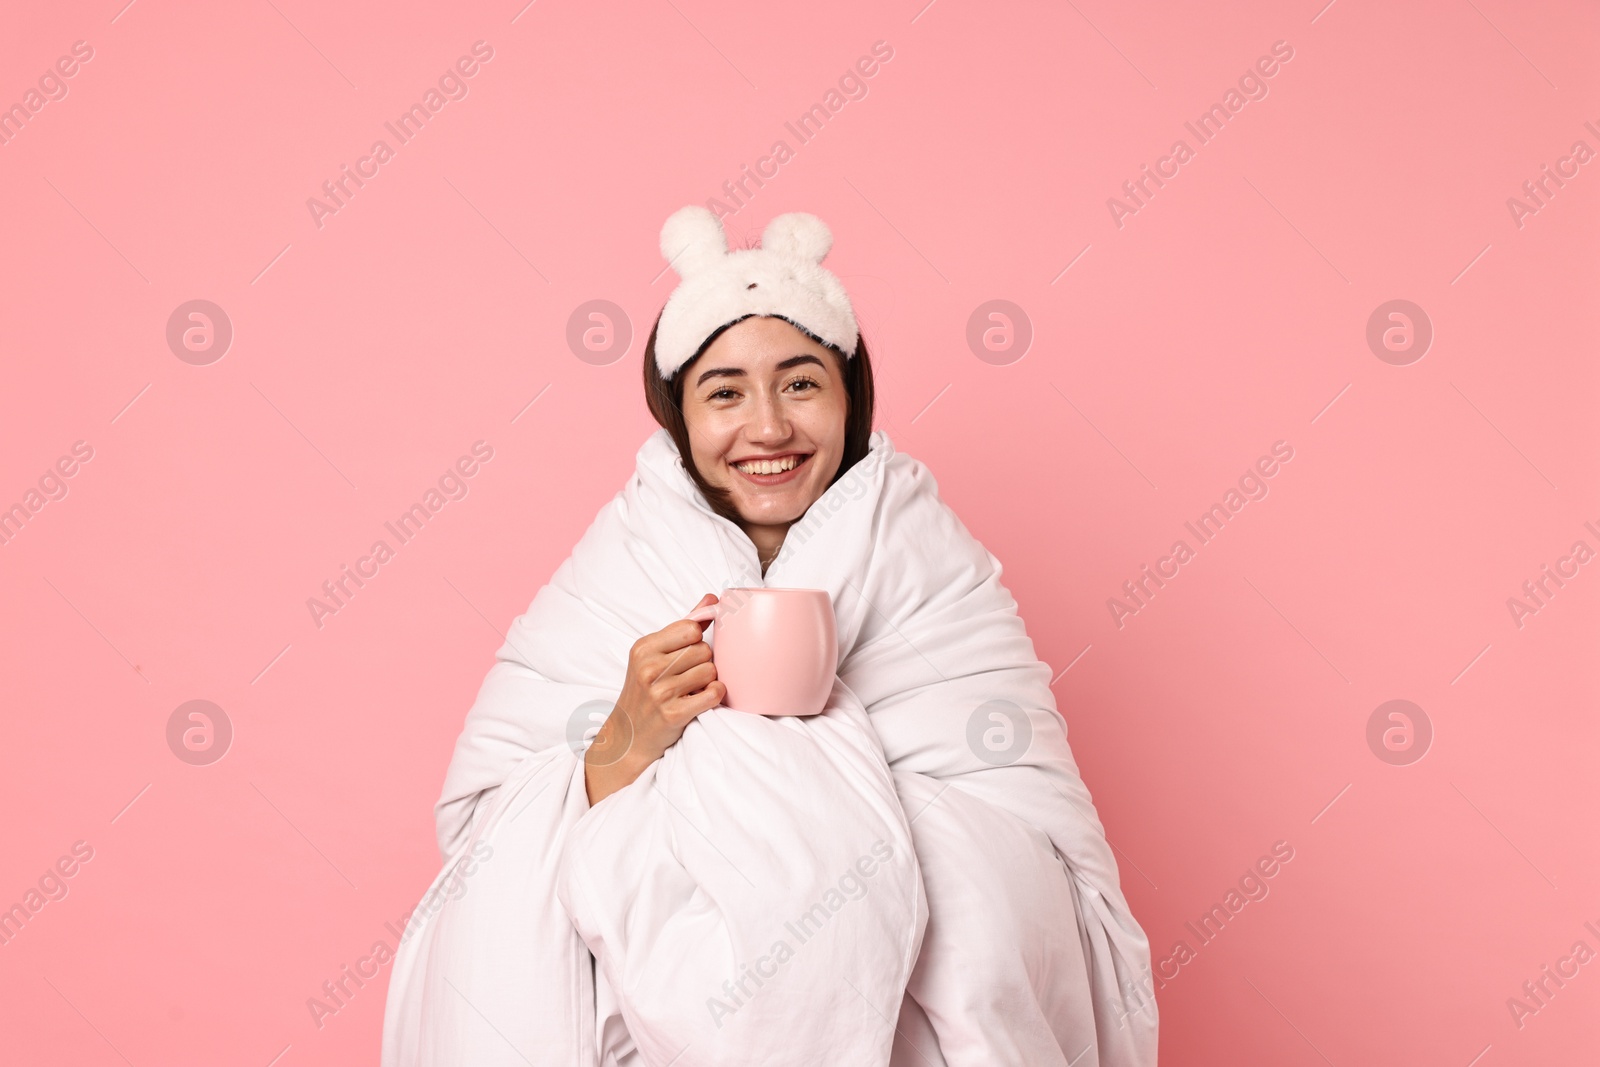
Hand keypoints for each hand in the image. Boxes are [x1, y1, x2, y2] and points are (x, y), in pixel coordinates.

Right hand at [584, 593, 724, 806]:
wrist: (629, 736)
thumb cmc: (645, 691)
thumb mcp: (655, 654)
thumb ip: (684, 625)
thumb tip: (712, 599)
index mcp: (643, 647)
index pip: (691, 627)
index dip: (698, 639)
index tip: (690, 651)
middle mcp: (648, 667)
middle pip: (704, 649)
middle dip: (704, 662)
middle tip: (689, 676)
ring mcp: (660, 692)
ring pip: (711, 671)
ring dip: (708, 681)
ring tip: (691, 688)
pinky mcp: (674, 713)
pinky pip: (714, 693)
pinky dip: (714, 696)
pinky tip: (700, 699)